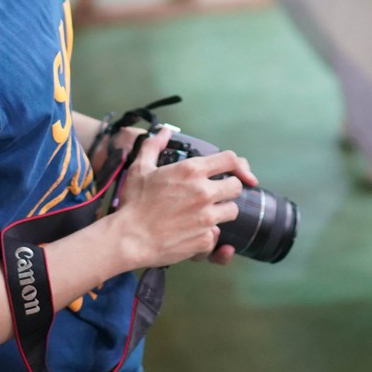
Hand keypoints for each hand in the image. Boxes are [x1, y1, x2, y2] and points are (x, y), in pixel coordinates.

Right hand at [109, 128, 257, 271]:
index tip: (242, 173)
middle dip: (228, 190)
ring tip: (204, 214)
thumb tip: (164, 131)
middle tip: (215, 195)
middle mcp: (204, 192)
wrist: (129, 238)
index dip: (239, 165)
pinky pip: (215, 236)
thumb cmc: (133, 202)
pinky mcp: (205, 240)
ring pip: (231, 212)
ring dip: (221, 212)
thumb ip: (154, 146)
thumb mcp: (141, 168)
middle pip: (236, 187)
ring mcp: (207, 217)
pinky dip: (206, 236)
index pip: (231, 160)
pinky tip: (191, 233)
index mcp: (192, 170)